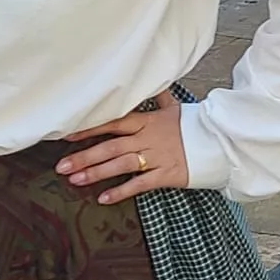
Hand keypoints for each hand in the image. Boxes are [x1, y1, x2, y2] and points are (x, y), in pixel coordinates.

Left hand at [59, 90, 187, 205]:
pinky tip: (104, 198)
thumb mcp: (175, 108)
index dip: (91, 129)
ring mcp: (156, 157)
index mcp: (148, 121)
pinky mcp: (165, 174)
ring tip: (75, 180)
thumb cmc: (194, 124)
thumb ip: (158, 97)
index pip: (114, 123)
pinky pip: (140, 184)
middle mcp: (148, 138)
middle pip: (111, 146)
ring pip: (121, 165)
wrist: (218, 142)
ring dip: (96, 173)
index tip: (68, 135)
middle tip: (62, 166)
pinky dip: (121, 191)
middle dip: (85, 156)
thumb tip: (151, 82)